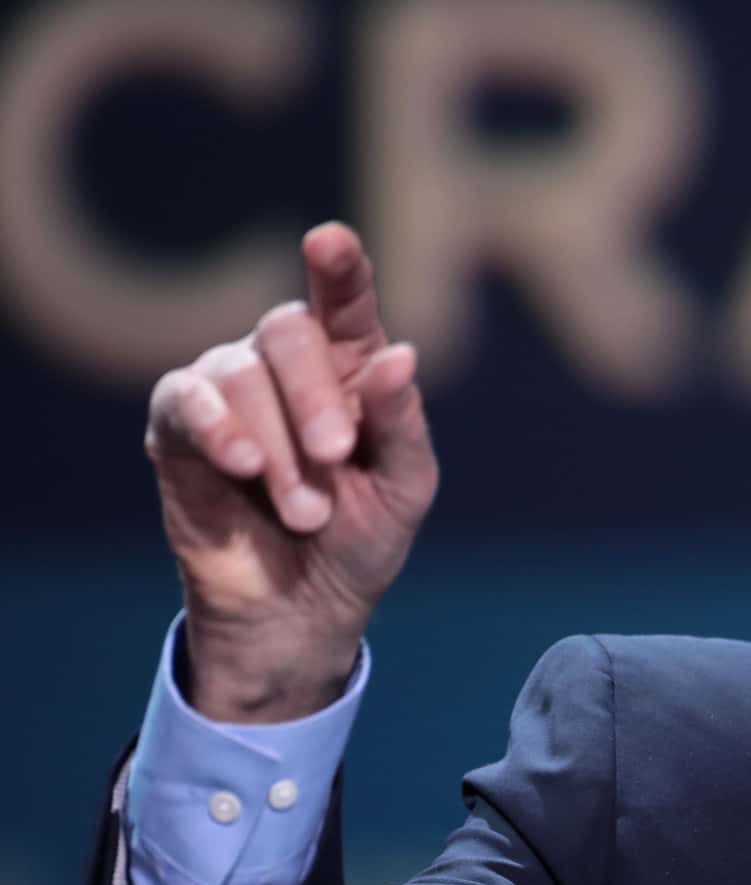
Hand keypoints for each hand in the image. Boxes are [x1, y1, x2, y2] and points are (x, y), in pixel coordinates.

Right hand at [145, 223, 437, 722]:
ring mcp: (228, 391)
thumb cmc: (363, 538)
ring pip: (239, 374)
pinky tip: (242, 463)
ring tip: (306, 511)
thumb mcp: (404, 487)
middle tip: (337, 456)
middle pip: (287, 331)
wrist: (305, 609)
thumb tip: (401, 355)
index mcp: (350, 369)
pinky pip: (184, 400)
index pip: (344, 304)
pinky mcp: (178, 429)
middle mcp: (284, 367)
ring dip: (278, 446)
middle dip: (315, 395)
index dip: (339, 269)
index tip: (329, 240)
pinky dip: (217, 427)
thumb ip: (403, 422)